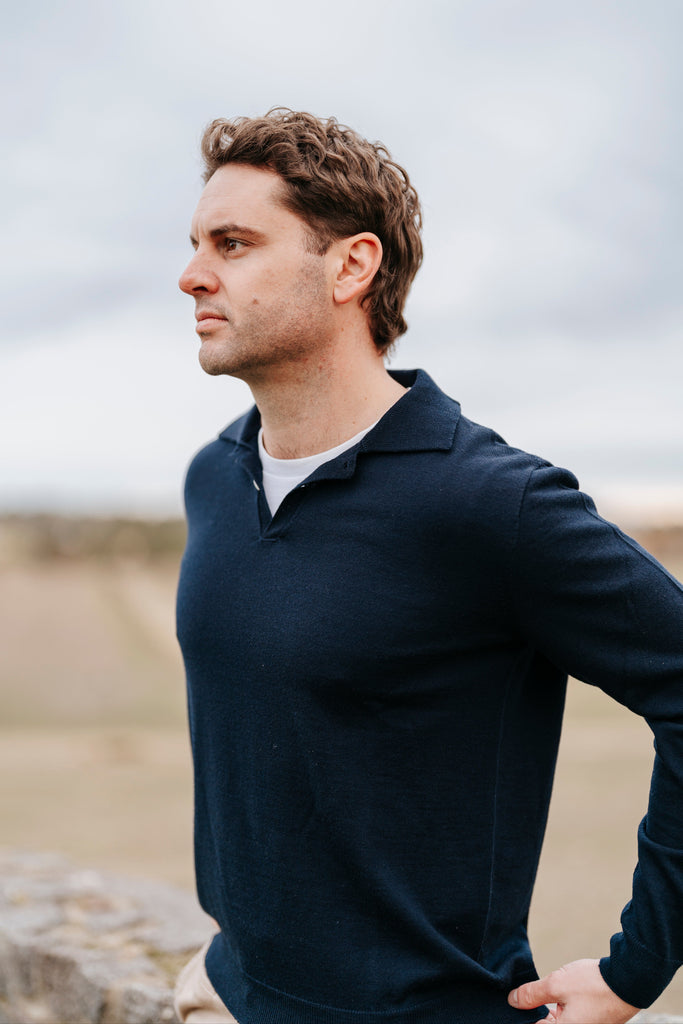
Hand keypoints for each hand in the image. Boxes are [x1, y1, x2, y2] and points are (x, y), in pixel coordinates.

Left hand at [508, 958, 639, 1022]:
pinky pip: (568, 1017)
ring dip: (547, 1007)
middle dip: (534, 1009)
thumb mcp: (557, 985)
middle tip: (523, 993)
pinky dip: (560, 1006)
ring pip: (556, 1019)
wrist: (629, 981)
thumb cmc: (595, 985)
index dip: (521, 1013)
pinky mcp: (591, 1022)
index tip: (513, 1001)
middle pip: (546, 1023)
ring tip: (543, 990)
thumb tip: (512, 1001)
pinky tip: (558, 992)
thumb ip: (532, 995)